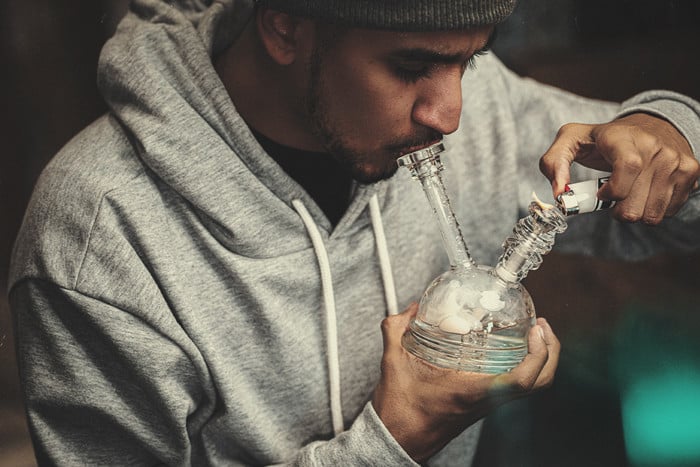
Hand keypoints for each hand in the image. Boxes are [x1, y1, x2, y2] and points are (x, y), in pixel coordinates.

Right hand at [371, 303, 559, 461]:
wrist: (399, 438)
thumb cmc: (401, 410)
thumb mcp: (393, 362)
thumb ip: (396, 329)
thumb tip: (411, 308)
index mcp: (473, 392)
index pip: (522, 381)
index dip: (538, 355)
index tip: (536, 330)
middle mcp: (486, 401)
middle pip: (540, 384)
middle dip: (550, 353)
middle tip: (542, 326)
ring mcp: (488, 405)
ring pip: (532, 388)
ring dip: (541, 360)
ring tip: (533, 334)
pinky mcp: (484, 405)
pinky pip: (517, 388)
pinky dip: (525, 367)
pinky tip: (509, 350)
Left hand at [539, 113, 699, 223]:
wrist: (650, 126)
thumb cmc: (603, 139)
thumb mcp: (571, 140)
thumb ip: (553, 163)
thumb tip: (559, 194)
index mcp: (623, 137)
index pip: (628, 167)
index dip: (613, 191)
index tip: (602, 194)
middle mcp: (655, 146)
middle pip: (635, 205)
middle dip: (616, 210)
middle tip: (611, 198)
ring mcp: (676, 160)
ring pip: (652, 214)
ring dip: (634, 212)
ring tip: (629, 194)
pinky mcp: (691, 172)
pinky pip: (668, 212)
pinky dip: (652, 209)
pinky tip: (646, 192)